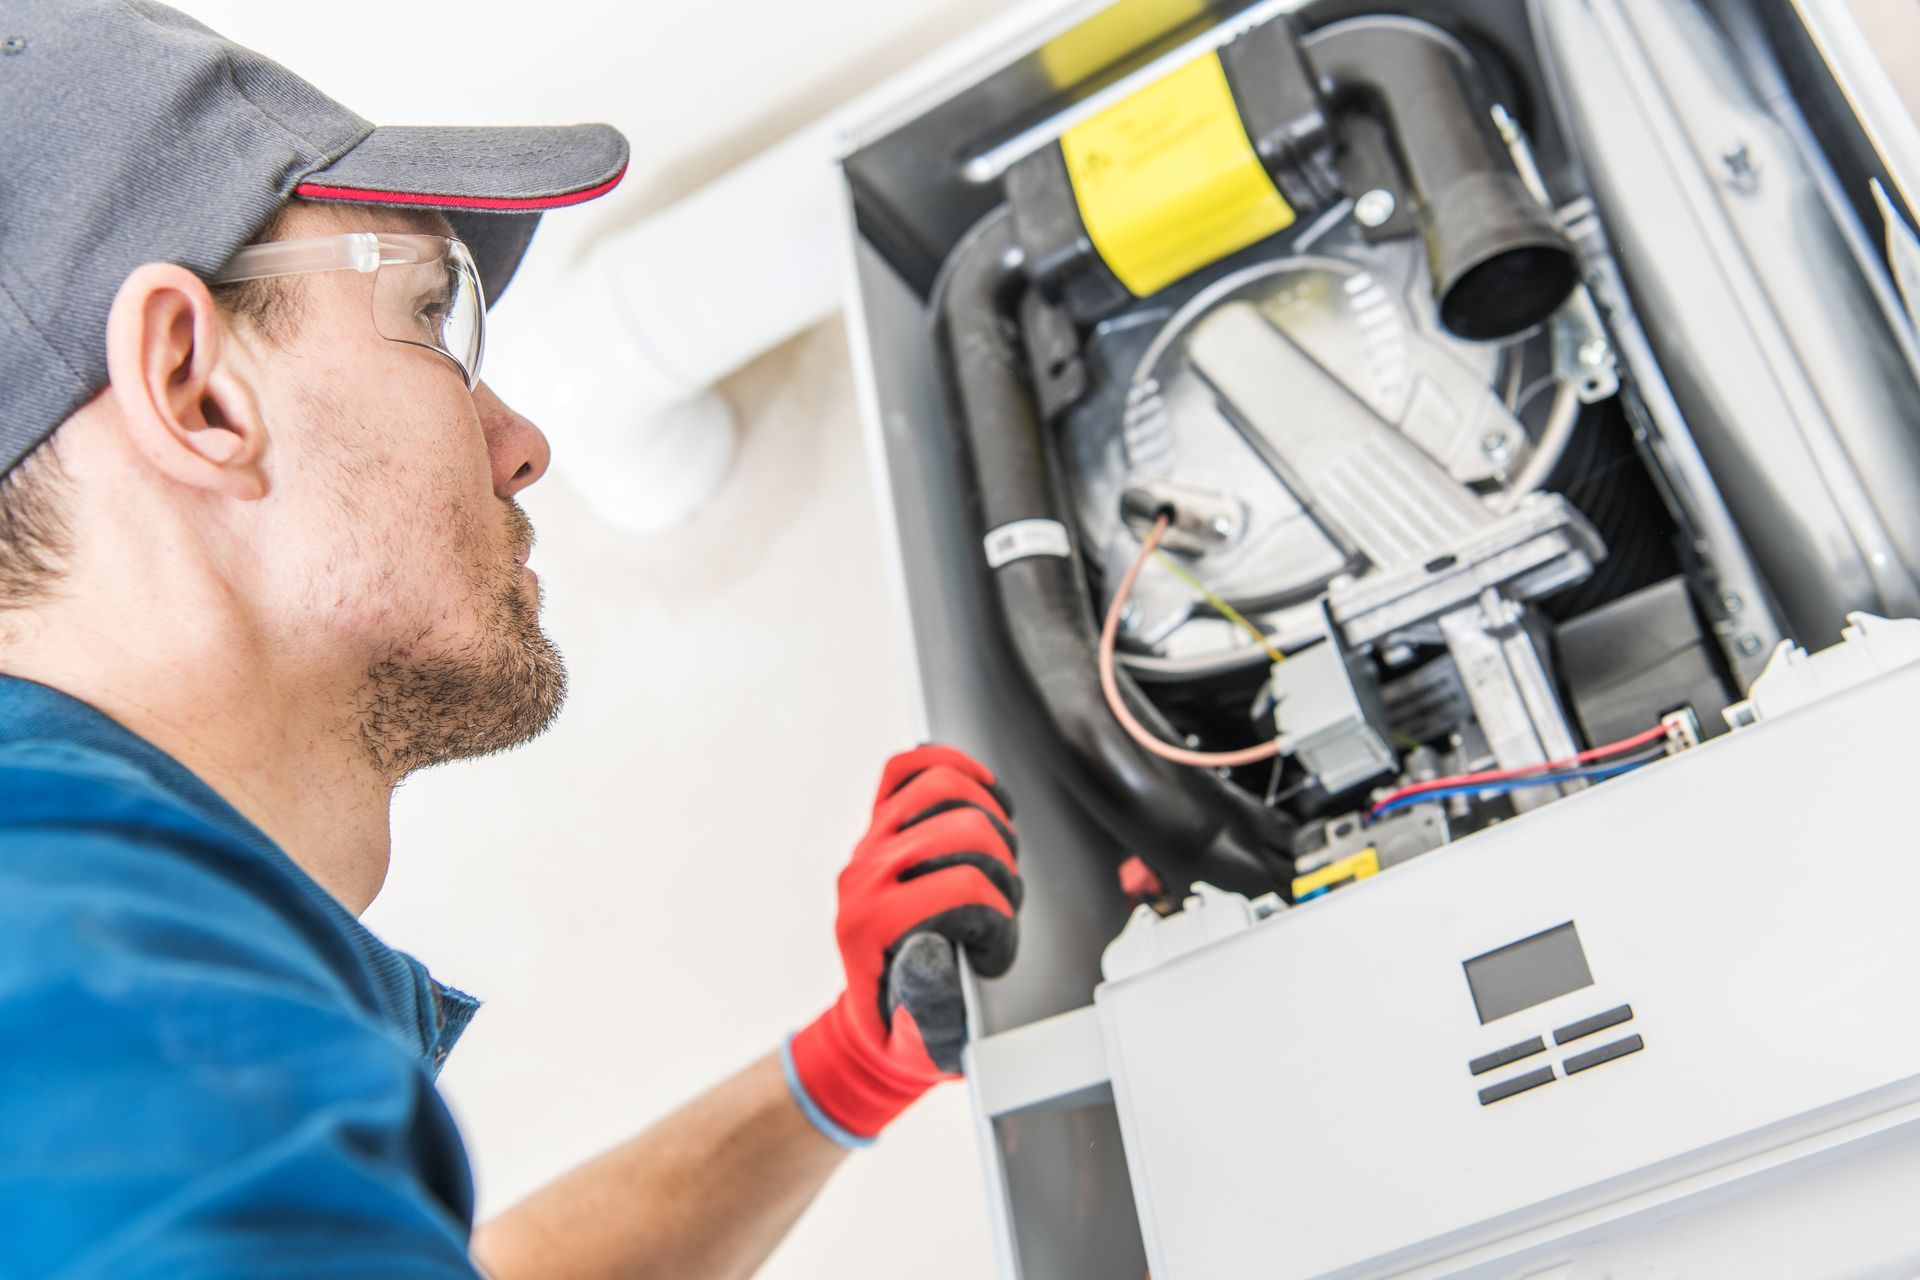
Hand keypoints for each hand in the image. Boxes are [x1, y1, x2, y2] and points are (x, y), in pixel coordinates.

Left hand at [784, 744, 1021, 1144]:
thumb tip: (933, 944)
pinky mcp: (880, 824)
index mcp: (869, 927)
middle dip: (1003, 869)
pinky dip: (952, 766)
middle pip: (965, 830)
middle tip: (1000, 907)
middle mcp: (863, 876)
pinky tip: (982, 793)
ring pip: (943, 787)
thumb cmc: (906, 1028)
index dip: (998, 921)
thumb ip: (931, 1004)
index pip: (963, 889)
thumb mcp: (923, 1040)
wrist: (875, 1014)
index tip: (991, 954)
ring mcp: (869, 843)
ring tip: (997, 859)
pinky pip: (909, 769)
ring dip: (990, 819)